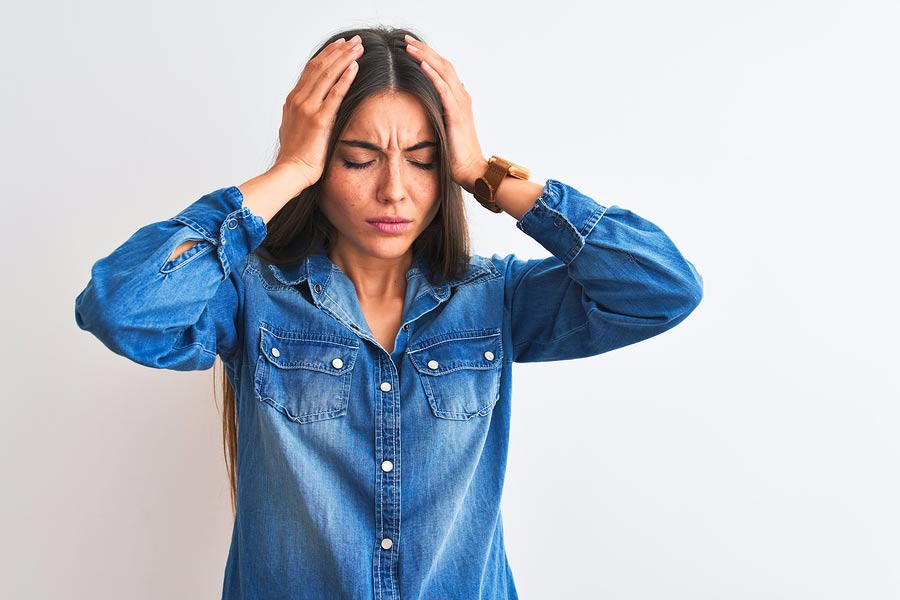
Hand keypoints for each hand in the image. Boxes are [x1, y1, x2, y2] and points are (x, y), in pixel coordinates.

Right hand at [273, 35, 363, 189]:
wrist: (291, 171)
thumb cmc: (295, 155)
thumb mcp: (293, 127)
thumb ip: (301, 113)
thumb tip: (308, 107)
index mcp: (293, 100)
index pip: (311, 69)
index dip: (327, 55)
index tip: (340, 45)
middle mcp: (298, 99)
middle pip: (320, 66)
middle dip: (339, 51)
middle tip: (355, 41)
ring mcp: (308, 108)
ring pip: (327, 74)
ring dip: (344, 58)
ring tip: (359, 48)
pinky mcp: (319, 119)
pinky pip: (334, 93)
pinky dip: (345, 78)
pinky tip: (354, 67)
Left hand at [404, 35, 487, 190]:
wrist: (471, 170)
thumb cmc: (457, 155)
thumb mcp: (446, 130)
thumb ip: (442, 115)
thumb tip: (434, 106)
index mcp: (459, 99)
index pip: (443, 70)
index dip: (428, 56)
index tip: (410, 47)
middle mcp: (461, 96)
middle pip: (442, 64)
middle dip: (424, 49)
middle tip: (405, 39)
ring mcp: (460, 103)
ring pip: (443, 70)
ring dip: (425, 56)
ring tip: (408, 46)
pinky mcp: (456, 113)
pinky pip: (443, 88)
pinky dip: (432, 73)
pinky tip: (420, 63)